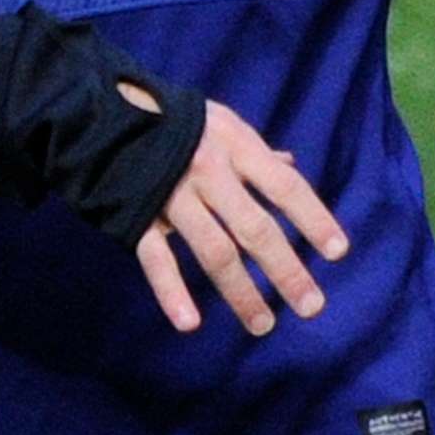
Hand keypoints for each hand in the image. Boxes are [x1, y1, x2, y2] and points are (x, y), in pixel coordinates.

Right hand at [126, 92, 348, 336]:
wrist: (95, 110)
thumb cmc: (169, 116)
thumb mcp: (218, 121)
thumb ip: (254, 151)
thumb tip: (290, 166)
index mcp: (234, 145)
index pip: (284, 187)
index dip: (313, 219)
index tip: (338, 253)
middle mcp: (208, 171)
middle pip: (255, 228)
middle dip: (286, 270)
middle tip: (311, 306)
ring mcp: (171, 195)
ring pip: (214, 251)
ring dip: (241, 292)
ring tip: (263, 325)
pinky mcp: (137, 215)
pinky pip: (157, 258)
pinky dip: (171, 292)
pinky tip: (189, 324)